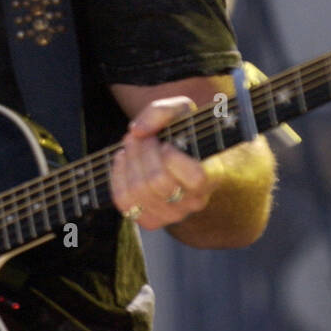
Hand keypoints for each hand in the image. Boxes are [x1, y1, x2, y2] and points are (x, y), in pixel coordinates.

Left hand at [110, 96, 211, 231]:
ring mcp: (173, 215)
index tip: (166, 142)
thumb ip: (162, 112)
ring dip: (129, 161)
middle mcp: (195, 201)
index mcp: (212, 177)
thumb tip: (137, 131)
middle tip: (141, 136)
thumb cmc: (183, 132)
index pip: (195, 177)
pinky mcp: (151, 220)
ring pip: (138, 191)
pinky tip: (123, 159)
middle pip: (158, 181)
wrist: (180, 154)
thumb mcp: (180, 110)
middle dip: (143, 151)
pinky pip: (124, 202)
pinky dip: (117, 176)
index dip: (173, 158)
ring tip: (132, 143)